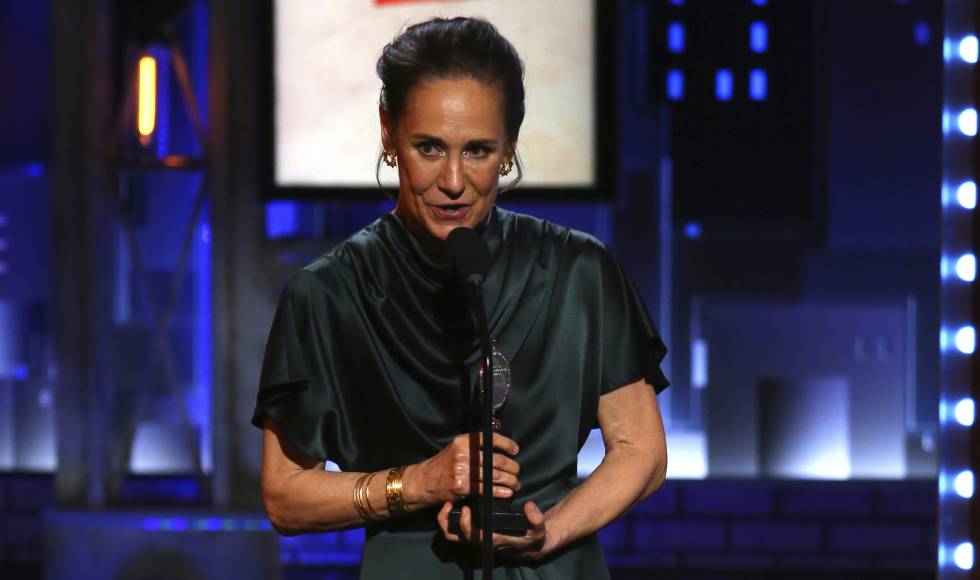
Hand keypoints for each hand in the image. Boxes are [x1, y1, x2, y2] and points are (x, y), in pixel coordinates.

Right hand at [403, 432, 520, 508]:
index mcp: (464, 441)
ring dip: (509, 481)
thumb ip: (474, 446)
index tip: (515, 451)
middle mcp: (463, 453)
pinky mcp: (461, 486)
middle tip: (517, 472)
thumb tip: (499, 450)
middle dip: (512, 467)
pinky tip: (506, 492)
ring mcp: (462, 470)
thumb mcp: (456, 448)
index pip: (490, 439)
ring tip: (515, 484)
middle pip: (496, 460)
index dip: (507, 444)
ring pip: (494, 475)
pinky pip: (486, 489)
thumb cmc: (444, 464)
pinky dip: (499, 491)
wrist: (425, 480)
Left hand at [436, 500, 561, 560]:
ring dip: (445, 521)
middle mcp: (481, 540)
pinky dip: (450, 519)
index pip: (473, 536)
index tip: (467, 508)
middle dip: (449, 522)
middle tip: (451, 503)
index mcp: (493, 540)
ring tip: (447, 504)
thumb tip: (529, 506)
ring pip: (452, 535)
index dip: (465, 523)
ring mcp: (476, 537)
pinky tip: (454, 503)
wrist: (529, 545)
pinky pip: (455, 530)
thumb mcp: (538, 528)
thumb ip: (536, 518)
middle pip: (456, 537)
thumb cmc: (532, 536)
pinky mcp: (474, 532)